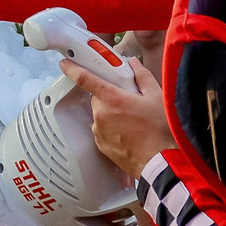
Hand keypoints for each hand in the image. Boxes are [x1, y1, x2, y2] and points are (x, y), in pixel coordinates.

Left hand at [63, 56, 170, 176]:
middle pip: (98, 97)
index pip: (84, 79)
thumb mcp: (156, 97)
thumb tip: (133, 64)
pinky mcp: (100, 144)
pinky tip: (129, 132)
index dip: (72, 68)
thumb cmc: (160, 130)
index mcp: (112, 99)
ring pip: (100, 114)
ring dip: (111, 113)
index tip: (65, 63)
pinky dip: (112, 128)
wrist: (161, 161)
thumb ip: (142, 77)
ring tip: (132, 121)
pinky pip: (102, 129)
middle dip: (110, 96)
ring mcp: (99, 130)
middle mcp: (101, 114)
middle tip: (128, 101)